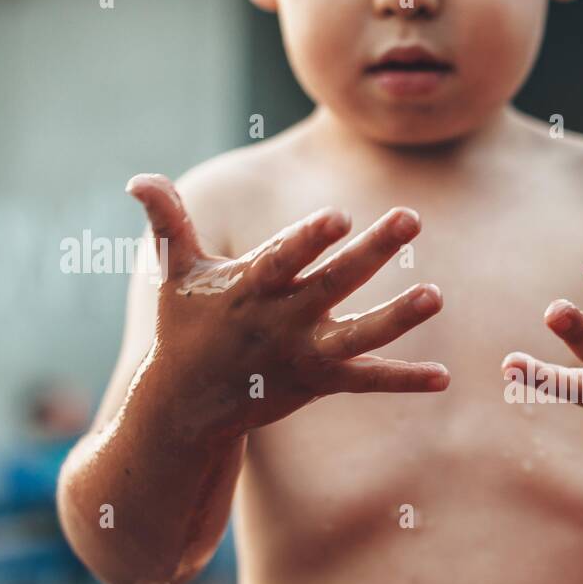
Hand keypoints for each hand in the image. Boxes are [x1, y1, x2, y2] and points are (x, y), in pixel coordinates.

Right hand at [126, 174, 448, 439]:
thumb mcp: (175, 273)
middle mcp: (282, 320)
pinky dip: (405, 380)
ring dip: (398, 318)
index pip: (283, 259)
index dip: (309, 239)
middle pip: (334, 283)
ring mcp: (304, 353)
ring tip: (437, 296)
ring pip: (359, 335)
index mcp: (250, 287)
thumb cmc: (183, 327)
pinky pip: (368, 380)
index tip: (339, 217)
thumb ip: (169, 222)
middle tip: (411, 218)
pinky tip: (444, 378)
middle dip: (372, 252)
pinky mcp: (319, 380)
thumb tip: (138, 178)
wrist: (185, 405)